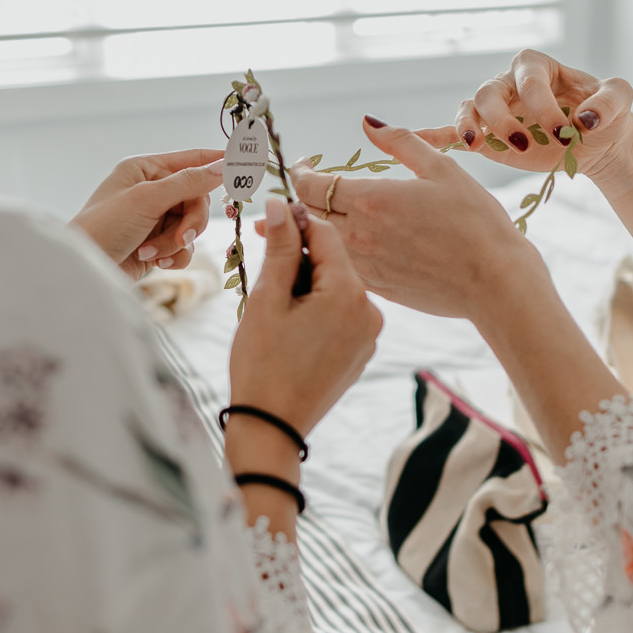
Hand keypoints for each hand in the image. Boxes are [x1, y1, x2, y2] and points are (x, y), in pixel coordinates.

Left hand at [70, 149, 222, 279]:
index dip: (219, 162)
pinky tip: (155, 262)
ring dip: (177, 242)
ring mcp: (155, 219)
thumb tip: (223, 165)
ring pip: (192, 225)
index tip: (248, 164)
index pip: (192, 159)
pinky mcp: (156, 245)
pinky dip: (174, 256)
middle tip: (182, 237)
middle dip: (190, 222)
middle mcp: (151, 191)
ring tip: (153, 252)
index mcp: (145, 169)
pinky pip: (184, 246)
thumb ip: (188, 182)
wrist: (83, 270)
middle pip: (198, 198)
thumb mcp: (147, 199)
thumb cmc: (104, 227)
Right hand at [229, 199, 382, 440]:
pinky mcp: (362, 350)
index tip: (268, 221)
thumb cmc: (262, 365)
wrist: (272, 428)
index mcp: (348, 293)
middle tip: (262, 273)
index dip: (295, 222)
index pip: (326, 235)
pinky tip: (291, 328)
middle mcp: (369, 310)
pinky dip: (317, 309)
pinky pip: (341, 314)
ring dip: (306, 285)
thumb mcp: (267, 300)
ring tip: (275, 308)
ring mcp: (370, 333)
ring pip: (336, 287)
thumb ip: (280, 249)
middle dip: (298, 259)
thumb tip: (280, 205)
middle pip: (333, 262)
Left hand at [290, 118, 549, 325]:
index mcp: (371, 200)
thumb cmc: (475, 222)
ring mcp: (365, 267)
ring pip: (318, 247)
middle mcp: (359, 236)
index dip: (300, 173)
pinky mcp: (377, 289)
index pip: (311, 185)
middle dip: (298, 202)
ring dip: (309, 231)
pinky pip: (339, 269)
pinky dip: (329, 256)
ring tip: (308, 221)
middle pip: (306, 216)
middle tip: (298, 194)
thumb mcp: (442, 169)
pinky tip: (339, 250)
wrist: (495, 281)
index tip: (304, 166)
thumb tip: (368, 122)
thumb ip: (401, 142)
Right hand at [412, 49, 632, 180]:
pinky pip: (453, 133)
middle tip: (524, 145)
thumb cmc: (605, 112)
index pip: (528, 82)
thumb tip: (585, 119)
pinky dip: (434, 137)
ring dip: (472, 129)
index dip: (543, 107)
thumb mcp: (619, 99)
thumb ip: (609, 101)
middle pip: (488, 93)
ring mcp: (493, 111)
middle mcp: (508, 84)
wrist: (596, 142)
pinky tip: (413, 140)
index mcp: (536, 67)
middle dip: (502, 120)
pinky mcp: (486, 137)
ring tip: (479, 146)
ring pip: (468, 110)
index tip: (566, 133)